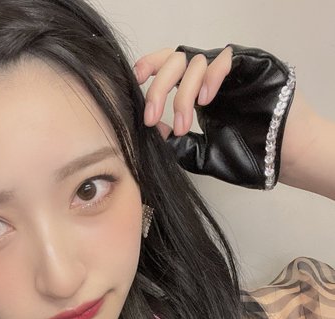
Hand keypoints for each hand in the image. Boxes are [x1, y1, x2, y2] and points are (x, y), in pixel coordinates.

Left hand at [133, 45, 296, 189]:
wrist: (284, 160)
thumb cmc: (249, 157)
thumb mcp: (202, 155)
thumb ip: (178, 144)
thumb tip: (153, 127)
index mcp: (199, 93)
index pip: (169, 69)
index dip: (150, 69)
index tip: (134, 85)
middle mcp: (212, 77)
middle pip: (175, 61)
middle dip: (158, 89)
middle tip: (151, 117)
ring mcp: (232, 70)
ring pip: (194, 61)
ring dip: (181, 94)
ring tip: (183, 125)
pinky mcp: (252, 65)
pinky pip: (224, 58)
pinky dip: (210, 77)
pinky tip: (205, 101)